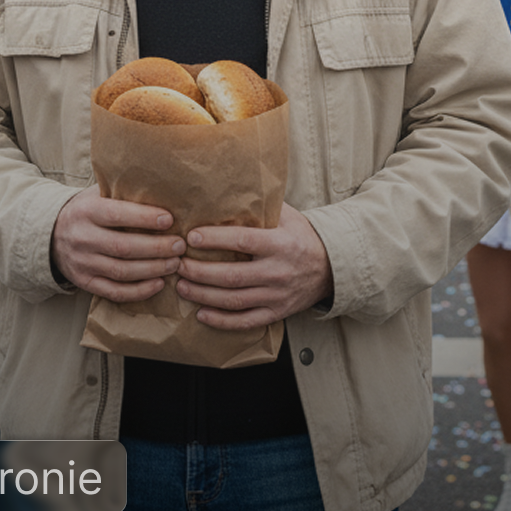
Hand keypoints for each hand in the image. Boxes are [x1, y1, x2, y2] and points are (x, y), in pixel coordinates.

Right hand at [51, 185, 182, 302]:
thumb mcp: (96, 195)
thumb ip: (121, 193)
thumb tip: (162, 189)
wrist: (49, 234)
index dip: (145, 218)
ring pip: (122, 271)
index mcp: (86, 211)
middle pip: (123, 247)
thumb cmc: (85, 211)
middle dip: (156, 248)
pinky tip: (159, 283)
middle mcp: (82, 238)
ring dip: (153, 269)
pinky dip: (139, 291)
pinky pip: (114, 292)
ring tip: (175, 263)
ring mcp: (82, 263)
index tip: (169, 219)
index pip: (117, 215)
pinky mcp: (85, 282)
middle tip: (179, 245)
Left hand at [175, 205, 334, 330]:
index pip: (243, 241)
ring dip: (203, 295)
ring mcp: (277, 295)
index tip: (191, 237)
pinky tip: (201, 314)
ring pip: (234, 300)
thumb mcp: (288, 216)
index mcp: (280, 244)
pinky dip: (221, 321)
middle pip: (231, 275)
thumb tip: (227, 189)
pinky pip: (245, 321)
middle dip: (199, 272)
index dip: (215, 239)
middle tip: (178, 265)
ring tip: (182, 286)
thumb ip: (261, 206)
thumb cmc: (302, 237)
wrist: (332, 267)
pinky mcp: (276, 312)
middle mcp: (278, 271)